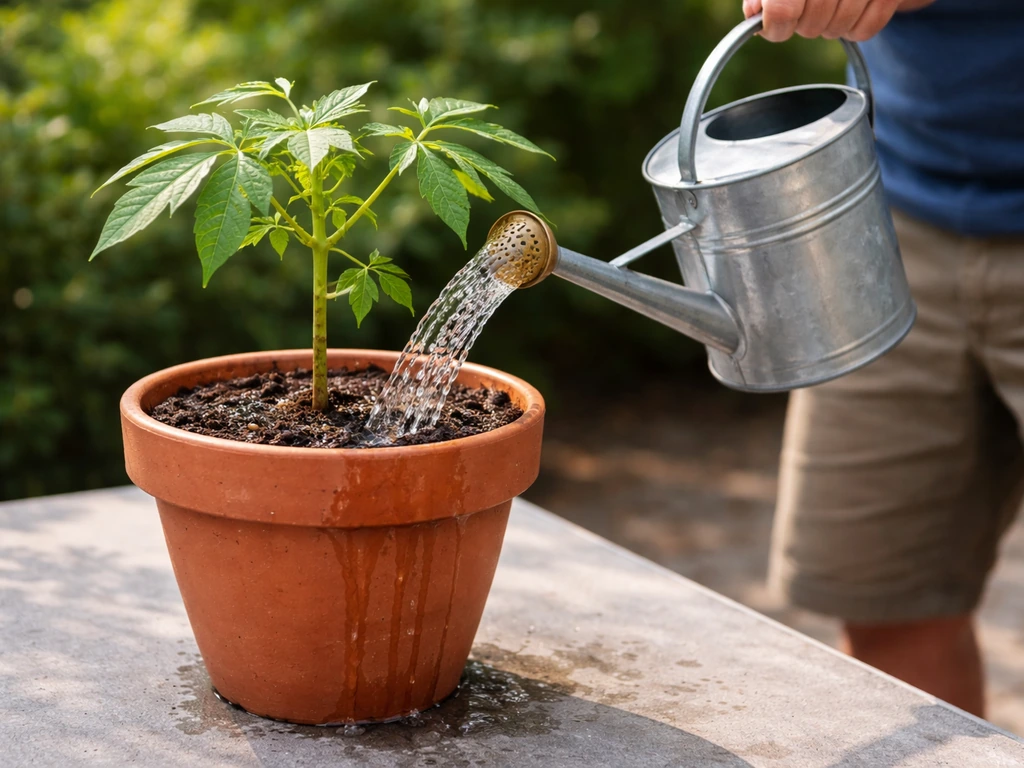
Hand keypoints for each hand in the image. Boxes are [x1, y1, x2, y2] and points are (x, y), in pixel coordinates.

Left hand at [743, 0, 933, 42]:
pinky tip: (853, 11)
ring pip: (838, 30)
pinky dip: (856, 29)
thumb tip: (754, 16)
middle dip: (806, 25)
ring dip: (830, 28)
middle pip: (811, 24)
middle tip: (810, 11)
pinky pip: (865, 31)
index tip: (777, 26)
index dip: (776, 26)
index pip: (781, 11)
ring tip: (832, 8)